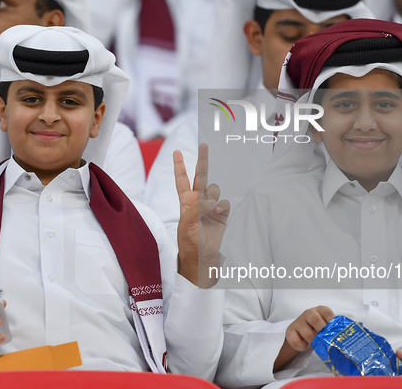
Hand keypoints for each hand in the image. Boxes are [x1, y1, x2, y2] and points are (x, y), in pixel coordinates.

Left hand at [174, 144, 229, 287]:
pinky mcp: (222, 214)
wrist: (202, 257)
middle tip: (204, 145)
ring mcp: (211, 207)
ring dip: (214, 194)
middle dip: (203, 161)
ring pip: (215, 189)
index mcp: (186, 202)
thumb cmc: (189, 242)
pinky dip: (222, 206)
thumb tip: (212, 201)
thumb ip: (197, 208)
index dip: (180, 166)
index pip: (182, 180)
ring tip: (210, 208)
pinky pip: (225, 202)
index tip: (176, 152)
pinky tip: (218, 213)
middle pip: (201, 176)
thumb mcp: (186, 224)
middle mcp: (199, 201)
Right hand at [274, 306, 334, 371]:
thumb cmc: (318, 330)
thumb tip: (345, 339)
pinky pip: (295, 340)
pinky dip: (302, 346)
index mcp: (320, 310)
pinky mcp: (290, 331)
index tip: (335, 332)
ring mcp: (298, 321)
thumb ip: (334, 329)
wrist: (301, 334)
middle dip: (321, 330)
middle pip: (314, 318)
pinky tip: (305, 346)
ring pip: (305, 331)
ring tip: (316, 345)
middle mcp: (309, 313)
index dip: (331, 322)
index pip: (326, 312)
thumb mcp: (326, 327)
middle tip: (325, 339)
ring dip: (312, 340)